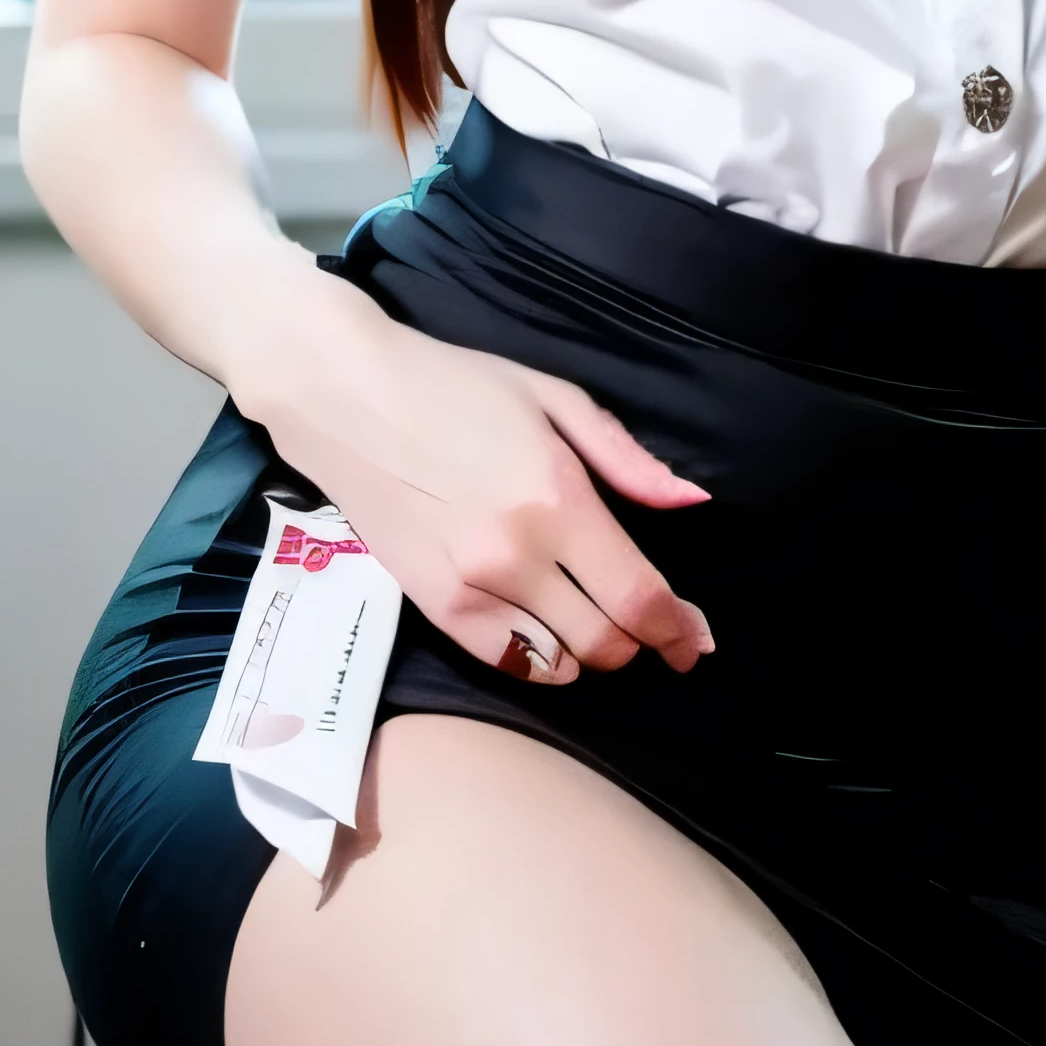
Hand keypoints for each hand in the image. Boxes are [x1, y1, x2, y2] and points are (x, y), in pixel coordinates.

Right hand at [241, 276, 714, 686]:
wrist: (347, 395)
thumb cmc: (455, 384)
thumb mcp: (552, 396)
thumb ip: (625, 458)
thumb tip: (691, 502)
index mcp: (557, 499)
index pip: (640, 595)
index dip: (680, 629)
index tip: (698, 638)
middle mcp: (518, 555)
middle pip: (607, 639)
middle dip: (646, 643)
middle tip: (660, 631)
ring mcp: (471, 586)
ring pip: (561, 660)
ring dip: (595, 653)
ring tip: (603, 626)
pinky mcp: (432, 604)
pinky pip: (506, 662)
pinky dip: (542, 662)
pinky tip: (553, 640)